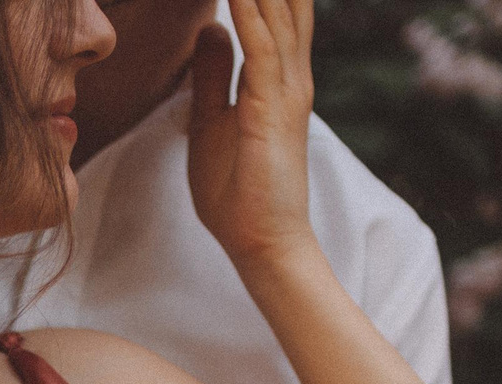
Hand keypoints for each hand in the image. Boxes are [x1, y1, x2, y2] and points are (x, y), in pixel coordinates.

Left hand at [186, 0, 317, 267]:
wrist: (262, 244)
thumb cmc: (239, 193)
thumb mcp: (211, 121)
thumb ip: (214, 75)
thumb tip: (211, 30)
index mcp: (278, 76)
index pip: (274, 8)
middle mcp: (290, 74)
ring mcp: (286, 88)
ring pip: (276, 12)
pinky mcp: (271, 108)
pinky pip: (261, 46)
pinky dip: (249, 11)